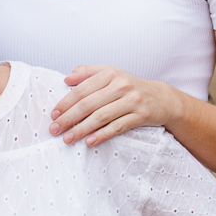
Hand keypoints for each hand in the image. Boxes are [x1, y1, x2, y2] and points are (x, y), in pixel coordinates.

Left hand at [50, 65, 177, 146]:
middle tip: (54, 130)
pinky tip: (89, 142)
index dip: (66, 102)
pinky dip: (102, 135)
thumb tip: (67, 79)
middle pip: (89, 104)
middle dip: (69, 118)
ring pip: (101, 116)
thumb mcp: (111, 74)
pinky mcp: (141, 116)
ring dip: (81, 129)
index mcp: (110, 74)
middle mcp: (121, 85)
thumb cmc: (130, 87)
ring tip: (67, 139)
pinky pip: (118, 127)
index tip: (53, 114)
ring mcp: (132, 101)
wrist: (162, 98)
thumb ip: (88, 73)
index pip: (82, 89)